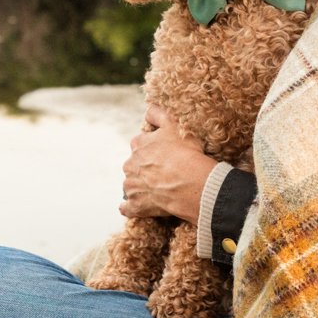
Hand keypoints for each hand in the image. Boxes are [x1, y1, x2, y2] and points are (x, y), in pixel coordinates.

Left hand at [118, 103, 216, 224]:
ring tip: (157, 191)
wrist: (190, 183)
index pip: (140, 144)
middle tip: (162, 173)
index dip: (151, 149)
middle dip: (144, 168)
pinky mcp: (136, 205)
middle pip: (134, 165)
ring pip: (130, 185)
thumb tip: (148, 109)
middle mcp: (130, 164)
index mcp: (138, 144)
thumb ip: (158, 114)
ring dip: (139, 187)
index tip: (162, 155)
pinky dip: (130, 208)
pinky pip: (127, 208)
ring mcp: (131, 186)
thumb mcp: (174, 125)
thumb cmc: (185, 153)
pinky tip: (136, 208)